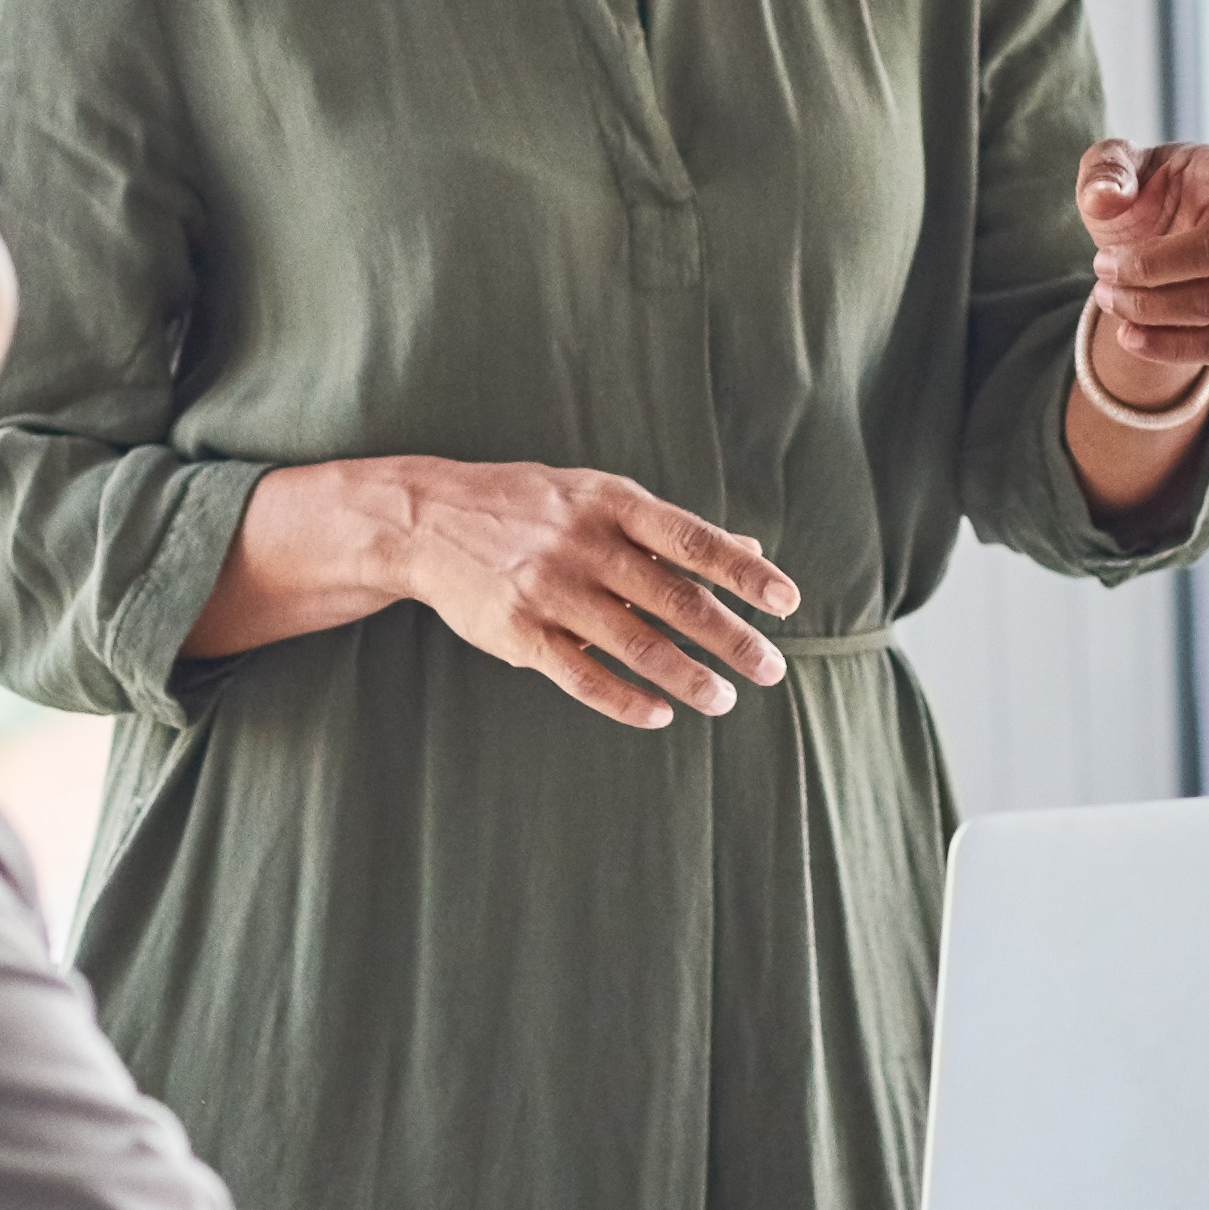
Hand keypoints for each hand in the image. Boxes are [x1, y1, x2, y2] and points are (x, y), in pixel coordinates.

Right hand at [372, 458, 797, 730]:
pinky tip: (661, 713)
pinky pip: (583, 677)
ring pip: (635, 645)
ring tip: (724, 700)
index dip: (743, 571)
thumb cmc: (525, 506)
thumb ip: (667, 528)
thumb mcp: (595, 496)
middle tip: (771, 669)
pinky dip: (626, 700)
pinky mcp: (518, 634)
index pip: (692, 539)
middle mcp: (584, 545)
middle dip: (730, 638)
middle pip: (674, 599)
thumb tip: (747, 546)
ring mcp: (550, 591)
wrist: (422, 519)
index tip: (786, 601)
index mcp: (610, 503)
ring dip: (688, 677)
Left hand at [1074, 141, 1208, 415]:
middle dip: (1150, 267)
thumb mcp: (1108, 169)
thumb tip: (1105, 200)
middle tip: (1102, 266)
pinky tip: (1129, 336)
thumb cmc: (1134, 195)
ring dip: (1149, 308)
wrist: (1136, 250)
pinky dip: (1167, 347)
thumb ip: (1105, 171)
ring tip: (1107, 296)